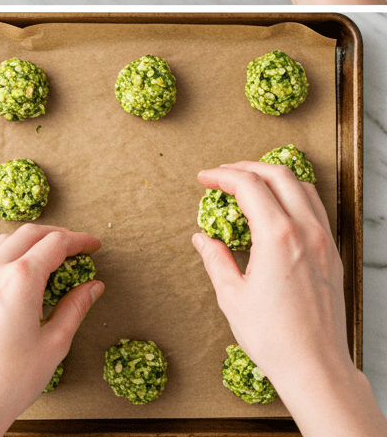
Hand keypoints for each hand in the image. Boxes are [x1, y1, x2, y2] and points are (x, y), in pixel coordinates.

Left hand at [0, 224, 103, 436]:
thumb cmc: (8, 381)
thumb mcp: (53, 345)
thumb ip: (75, 308)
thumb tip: (92, 287)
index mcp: (20, 279)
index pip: (55, 244)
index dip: (79, 241)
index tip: (92, 245)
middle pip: (29, 234)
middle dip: (56, 235)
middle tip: (76, 247)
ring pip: (4, 241)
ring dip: (29, 241)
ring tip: (49, 258)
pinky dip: (8, 253)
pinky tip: (19, 274)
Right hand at [194, 162, 385, 435]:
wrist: (316, 367)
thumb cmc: (275, 337)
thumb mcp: (231, 295)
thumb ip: (215, 259)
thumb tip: (203, 240)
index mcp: (278, 236)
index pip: (248, 185)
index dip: (222, 175)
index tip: (204, 179)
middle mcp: (305, 232)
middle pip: (278, 175)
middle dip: (247, 167)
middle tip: (224, 175)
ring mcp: (323, 242)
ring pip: (303, 187)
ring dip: (273, 177)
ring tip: (250, 185)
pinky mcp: (332, 255)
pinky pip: (316, 209)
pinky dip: (293, 196)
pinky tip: (277, 209)